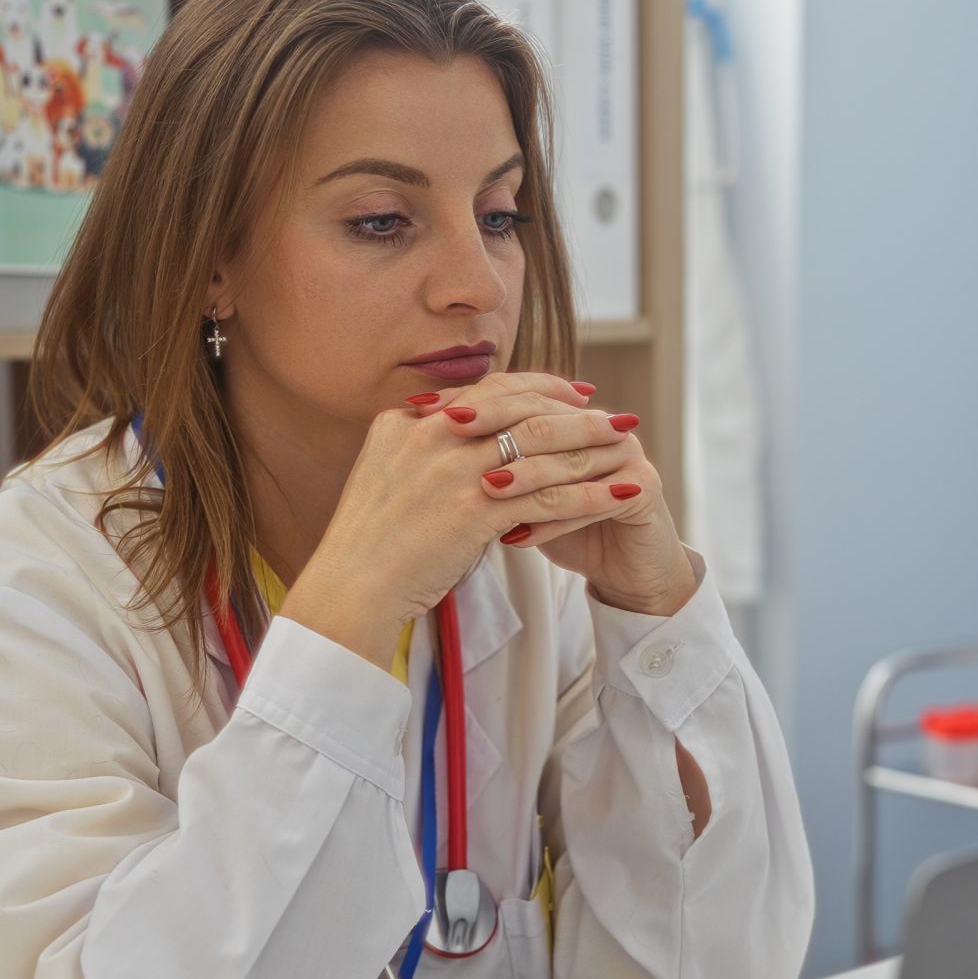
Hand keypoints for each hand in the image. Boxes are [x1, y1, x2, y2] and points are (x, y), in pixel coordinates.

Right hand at [280, 377, 649, 663]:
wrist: (350, 591)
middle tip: (613, 414)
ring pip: (540, 447)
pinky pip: (548, 497)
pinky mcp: (473, 511)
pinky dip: (589, 494)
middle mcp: (428, 435)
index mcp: (405, 423)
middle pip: (519, 408)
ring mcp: (449, 471)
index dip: (535, 387)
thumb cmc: (369, 548)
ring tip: (628, 445)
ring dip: (591, 444)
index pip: (485, 390)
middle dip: (573, 409)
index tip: (570, 390)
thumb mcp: (387, 479)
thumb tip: (464, 435)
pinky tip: (619, 494)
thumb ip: (422, 450)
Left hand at [413, 375, 696, 615]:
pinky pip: (592, 500)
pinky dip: (553, 520)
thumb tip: (420, 425)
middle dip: (495, 425)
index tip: (426, 411)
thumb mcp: (517, 489)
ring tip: (484, 489)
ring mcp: (626, 453)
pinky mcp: (643, 489)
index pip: (518, 394)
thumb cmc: (563, 526)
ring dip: (524, 475)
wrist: (623, 570)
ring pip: (566, 459)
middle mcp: (599, 426)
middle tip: (451, 430)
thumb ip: (485, 457)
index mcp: (568, 415)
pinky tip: (517, 536)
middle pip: (542, 417)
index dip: (472, 401)